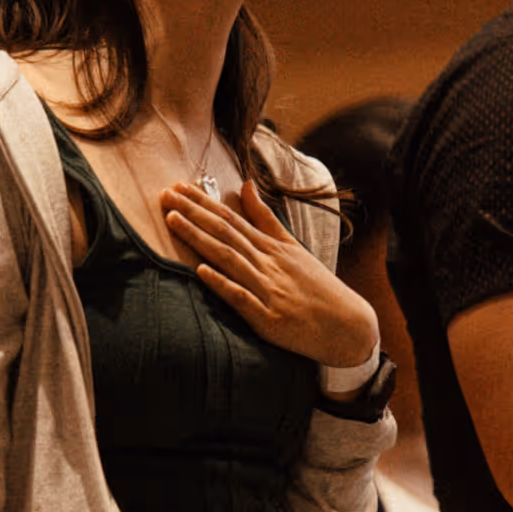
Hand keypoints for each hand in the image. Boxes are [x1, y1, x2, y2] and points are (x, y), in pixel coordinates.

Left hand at [162, 179, 377, 366]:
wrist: (347, 326)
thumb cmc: (317, 287)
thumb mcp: (293, 247)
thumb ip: (266, 218)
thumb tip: (246, 185)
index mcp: (271, 247)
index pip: (231, 218)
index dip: (203, 202)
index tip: (178, 187)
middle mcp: (267, 263)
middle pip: (225, 232)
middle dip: (192, 212)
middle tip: (165, 194)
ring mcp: (267, 290)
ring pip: (228, 258)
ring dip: (199, 238)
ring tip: (172, 220)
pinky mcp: (268, 319)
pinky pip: (240, 298)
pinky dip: (221, 283)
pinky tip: (200, 271)